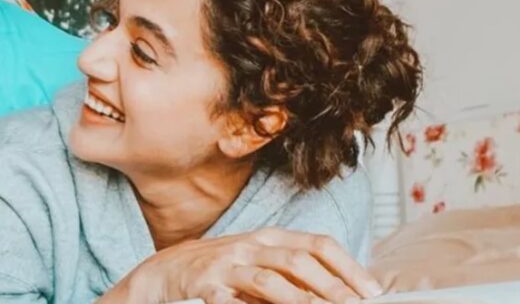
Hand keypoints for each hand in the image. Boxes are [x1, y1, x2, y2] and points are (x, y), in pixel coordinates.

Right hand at [100, 227, 383, 303]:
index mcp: (269, 239)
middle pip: (300, 262)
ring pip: (272, 282)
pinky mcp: (206, 288)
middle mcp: (251, 247)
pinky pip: (236, 301)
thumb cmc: (219, 270)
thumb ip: (292, 274)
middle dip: (334, 288)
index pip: (317, 244)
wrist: (163, 274)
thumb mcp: (257, 263)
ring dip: (303, 302)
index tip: (374, 292)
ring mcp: (227, 266)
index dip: (349, 266)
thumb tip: (341, 292)